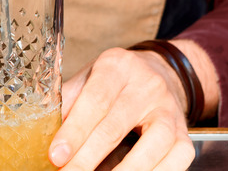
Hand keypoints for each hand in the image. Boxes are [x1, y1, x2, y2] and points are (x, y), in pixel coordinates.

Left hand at [49, 46, 196, 169]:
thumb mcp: (89, 77)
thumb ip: (69, 99)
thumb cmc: (116, 81)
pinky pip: (174, 162)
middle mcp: (147, 85)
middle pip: (115, 127)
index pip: (95, 100)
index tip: (57, 155)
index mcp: (117, 66)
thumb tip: (42, 129)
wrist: (161, 74)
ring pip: (150, 148)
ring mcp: (169, 111)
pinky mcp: (185, 136)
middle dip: (87, 158)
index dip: (75, 131)